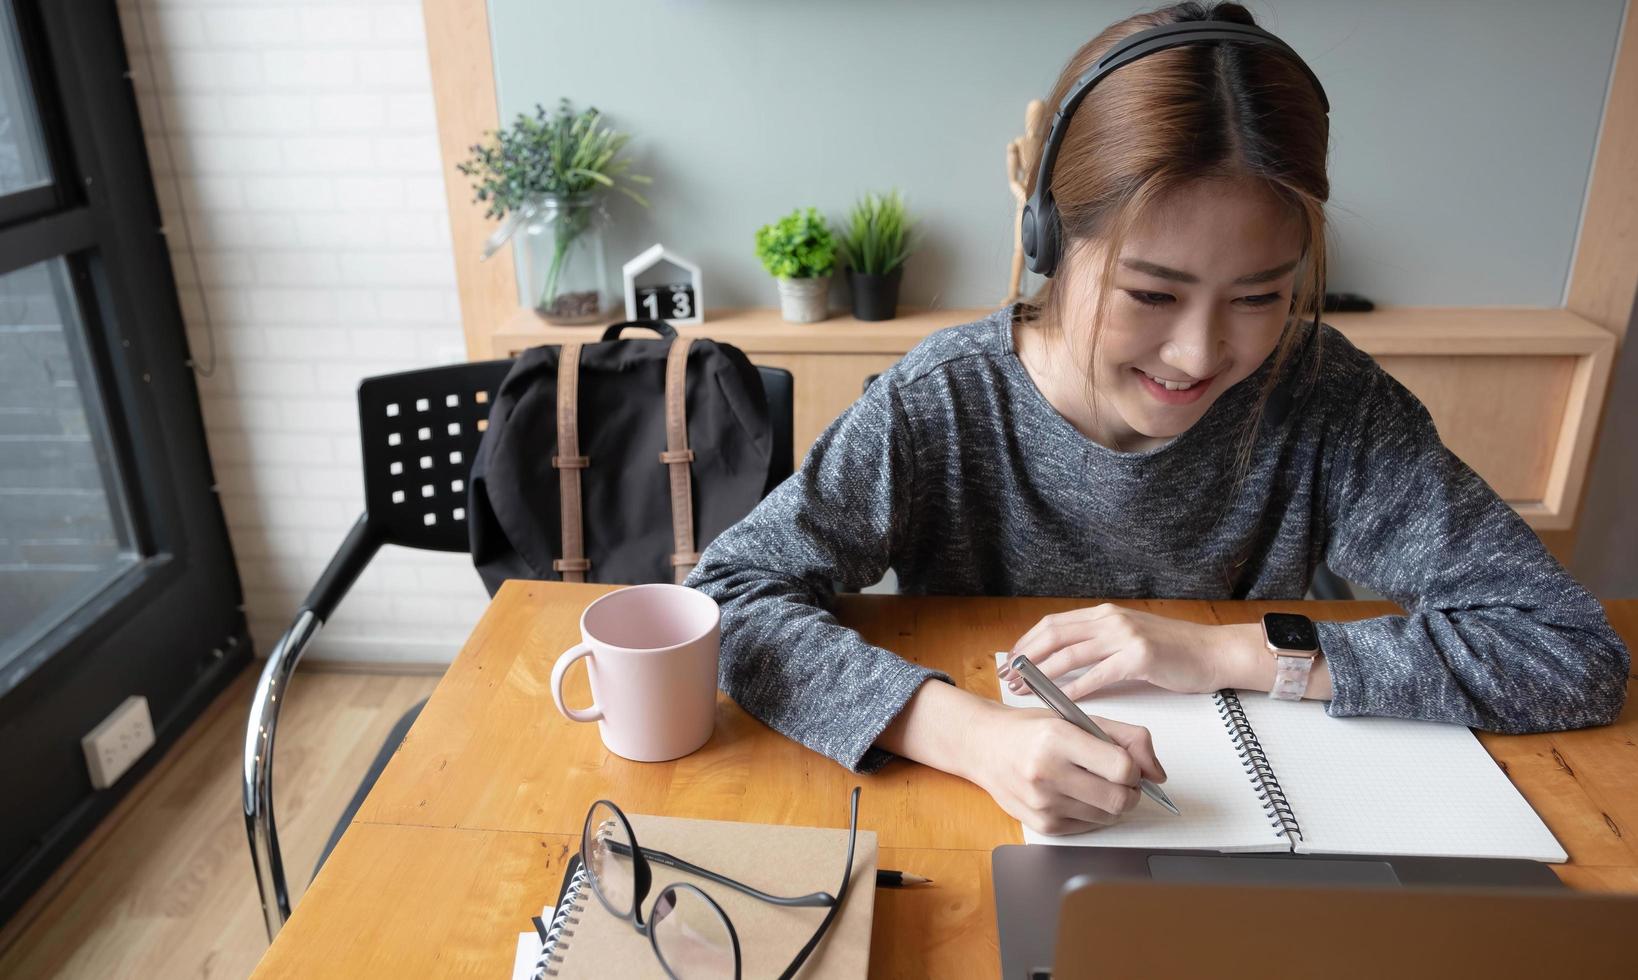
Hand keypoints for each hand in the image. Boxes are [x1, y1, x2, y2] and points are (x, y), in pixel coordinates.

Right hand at [965, 702, 1166, 835]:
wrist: (984, 746)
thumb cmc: (1031, 730)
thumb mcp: (1077, 717)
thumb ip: (1125, 737)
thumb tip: (1157, 772)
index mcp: (1058, 738)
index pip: (1122, 768)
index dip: (1135, 769)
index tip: (1129, 765)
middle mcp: (1047, 772)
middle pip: (1119, 799)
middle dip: (1130, 792)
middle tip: (1120, 780)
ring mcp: (1043, 803)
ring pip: (1107, 817)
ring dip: (1111, 804)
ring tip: (1094, 784)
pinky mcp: (1041, 825)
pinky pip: (1088, 828)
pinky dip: (1091, 814)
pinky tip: (1075, 795)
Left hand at [1003, 604, 1249, 699]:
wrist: (1214, 653)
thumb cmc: (1173, 651)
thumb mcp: (1128, 637)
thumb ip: (1098, 642)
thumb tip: (1061, 658)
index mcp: (1104, 614)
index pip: (1053, 624)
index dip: (1027, 642)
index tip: (1010, 661)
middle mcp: (1110, 620)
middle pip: (1054, 635)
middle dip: (1025, 658)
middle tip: (1008, 677)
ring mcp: (1125, 636)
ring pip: (1070, 654)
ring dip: (1042, 674)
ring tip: (1025, 690)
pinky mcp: (1140, 657)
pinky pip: (1098, 674)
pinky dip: (1076, 689)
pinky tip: (1061, 701)